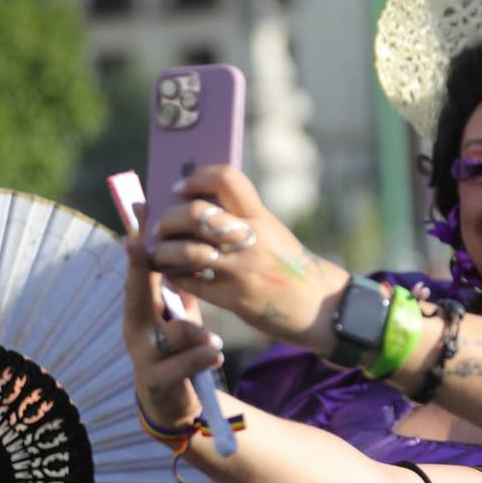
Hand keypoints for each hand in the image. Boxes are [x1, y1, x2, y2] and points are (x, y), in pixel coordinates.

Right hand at [122, 234, 223, 429]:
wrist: (175, 402)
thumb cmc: (179, 345)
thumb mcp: (178, 309)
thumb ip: (179, 277)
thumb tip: (184, 231)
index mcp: (141, 307)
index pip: (140, 270)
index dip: (141, 242)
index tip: (141, 211)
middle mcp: (136, 328)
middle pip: (136, 296)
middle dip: (141, 273)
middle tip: (150, 250)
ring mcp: (144, 357)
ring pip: (169, 334)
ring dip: (192, 332)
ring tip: (211, 338)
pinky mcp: (158, 382)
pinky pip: (182, 366)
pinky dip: (201, 358)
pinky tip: (215, 354)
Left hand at [148, 165, 347, 345]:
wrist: (318, 304)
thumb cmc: (288, 265)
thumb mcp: (272, 232)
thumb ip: (241, 219)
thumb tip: (194, 206)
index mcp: (261, 218)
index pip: (225, 179)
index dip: (197, 178)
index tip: (181, 187)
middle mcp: (249, 239)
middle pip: (195, 213)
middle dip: (170, 218)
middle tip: (163, 226)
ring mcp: (239, 269)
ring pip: (185, 250)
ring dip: (165, 251)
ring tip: (162, 252)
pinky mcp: (231, 297)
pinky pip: (189, 282)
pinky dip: (174, 276)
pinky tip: (174, 274)